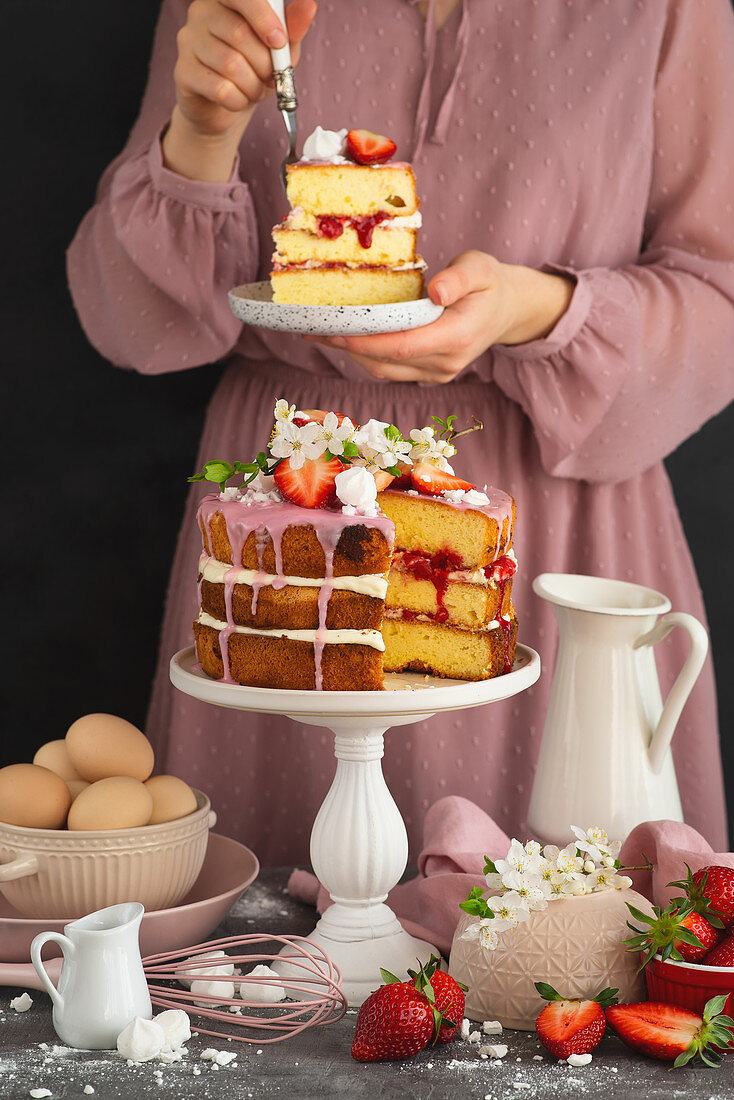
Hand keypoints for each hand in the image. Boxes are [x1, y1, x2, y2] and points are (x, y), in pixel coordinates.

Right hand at [163, 0, 316, 180]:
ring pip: (230, 64)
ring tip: (255, 89)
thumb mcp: (278, 47)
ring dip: (252, 85)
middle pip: (238, 34)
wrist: (225, 106)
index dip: (262, 18)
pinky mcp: (183, 72)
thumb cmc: (252, 68)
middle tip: (270, 76)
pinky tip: (239, 99)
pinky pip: (219, 88)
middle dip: (264, 63)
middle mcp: (201, 12)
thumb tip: (308, 5)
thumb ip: (292, 26)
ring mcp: (188, 40)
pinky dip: (238, 100)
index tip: (279, 42)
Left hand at [304, 251, 573, 383]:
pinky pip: (390, 369)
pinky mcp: (427, 375)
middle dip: (346, 347)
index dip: (365, 341)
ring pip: (383, 370)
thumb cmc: (490, 283)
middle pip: (385, 362)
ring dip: (351, 354)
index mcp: (457, 337)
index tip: (333, 329)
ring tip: (319, 331)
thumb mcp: (481, 268)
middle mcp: (445, 364)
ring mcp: (436, 375)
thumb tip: (436, 291)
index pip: (402, 345)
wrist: (507, 311)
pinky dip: (365, 355)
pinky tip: (344, 336)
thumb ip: (460, 278)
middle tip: (310, 327)